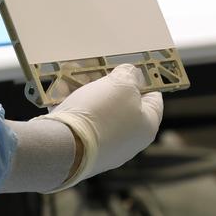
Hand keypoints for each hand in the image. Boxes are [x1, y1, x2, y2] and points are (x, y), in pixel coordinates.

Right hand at [33, 64, 163, 188]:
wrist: (65, 146)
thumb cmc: (101, 113)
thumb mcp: (122, 83)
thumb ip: (130, 74)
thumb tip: (132, 75)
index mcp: (146, 127)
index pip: (154, 99)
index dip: (144, 79)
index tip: (130, 66)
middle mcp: (128, 141)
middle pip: (122, 104)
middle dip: (108, 83)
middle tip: (96, 68)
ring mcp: (105, 147)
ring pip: (98, 110)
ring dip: (86, 91)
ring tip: (73, 76)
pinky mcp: (82, 149)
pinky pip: (79, 122)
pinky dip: (72, 106)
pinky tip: (61, 92)